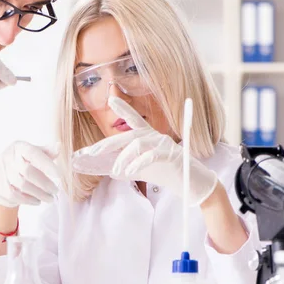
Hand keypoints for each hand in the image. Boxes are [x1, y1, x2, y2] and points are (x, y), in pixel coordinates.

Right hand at [0, 141, 60, 207]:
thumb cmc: (20, 161)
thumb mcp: (32, 153)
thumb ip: (46, 151)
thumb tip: (58, 147)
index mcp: (19, 147)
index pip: (33, 153)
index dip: (46, 164)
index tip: (58, 174)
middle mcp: (8, 158)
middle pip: (28, 171)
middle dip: (44, 183)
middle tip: (55, 190)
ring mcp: (2, 173)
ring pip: (23, 185)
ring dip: (39, 194)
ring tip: (50, 198)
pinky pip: (15, 196)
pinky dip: (29, 200)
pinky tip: (37, 201)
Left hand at [72, 97, 216, 205]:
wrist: (191, 184)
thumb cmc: (168, 174)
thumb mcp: (144, 171)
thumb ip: (128, 168)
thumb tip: (111, 172)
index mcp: (148, 136)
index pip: (134, 119)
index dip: (123, 108)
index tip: (110, 98)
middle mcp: (155, 136)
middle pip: (129, 134)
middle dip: (108, 143)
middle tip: (92, 152)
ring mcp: (164, 144)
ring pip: (137, 144)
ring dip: (123, 158)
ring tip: (116, 171)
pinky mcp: (171, 155)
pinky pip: (150, 155)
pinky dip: (137, 163)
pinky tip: (129, 173)